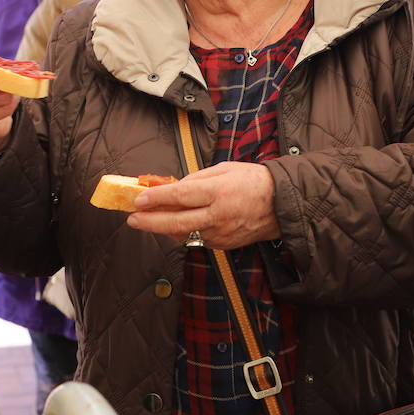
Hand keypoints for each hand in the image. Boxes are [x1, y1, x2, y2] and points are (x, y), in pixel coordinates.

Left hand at [127, 161, 279, 249]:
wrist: (281, 205)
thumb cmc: (253, 181)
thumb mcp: (224, 169)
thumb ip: (197, 178)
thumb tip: (173, 187)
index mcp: (219, 192)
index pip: (181, 195)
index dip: (157, 198)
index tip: (139, 198)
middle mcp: (218, 215)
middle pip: (176, 222)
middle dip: (150, 221)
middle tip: (132, 219)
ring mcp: (221, 233)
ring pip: (184, 234)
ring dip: (163, 228)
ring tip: (147, 220)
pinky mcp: (224, 245)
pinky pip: (197, 239)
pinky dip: (183, 232)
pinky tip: (174, 225)